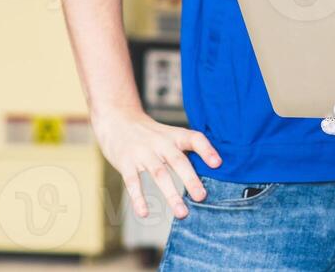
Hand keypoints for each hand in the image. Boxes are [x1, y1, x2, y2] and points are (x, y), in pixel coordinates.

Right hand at [93, 108, 220, 219]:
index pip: (194, 138)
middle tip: (202, 197)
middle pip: (178, 161)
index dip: (207, 150)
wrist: (117, 120)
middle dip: (191, 179)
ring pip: (159, 174)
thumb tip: (211, 170)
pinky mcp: (126, 162)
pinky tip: (144, 213)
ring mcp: (142, 152)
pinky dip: (138, 198)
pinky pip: (133, 182)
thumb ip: (185, 150)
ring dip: (171, 194)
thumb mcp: (168, 135)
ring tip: (182, 213)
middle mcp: (160, 143)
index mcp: (174, 136)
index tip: (218, 164)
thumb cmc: (149, 134)